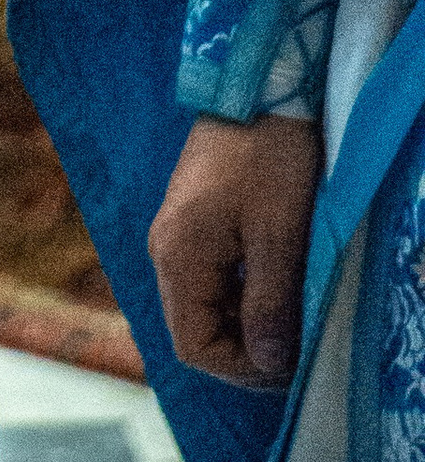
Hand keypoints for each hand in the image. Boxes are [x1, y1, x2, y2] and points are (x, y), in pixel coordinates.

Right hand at [149, 112, 322, 384]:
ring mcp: (176, 235)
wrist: (259, 92)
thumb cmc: (268, 160)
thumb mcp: (278, 237)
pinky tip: (272, 286)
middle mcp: (166, 251)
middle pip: (194, 329)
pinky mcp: (192, 223)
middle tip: (294, 346)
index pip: (193, 345)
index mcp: (178, 257)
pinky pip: (209, 281)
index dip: (240, 369)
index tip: (287, 364)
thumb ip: (269, 305)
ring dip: (243, 324)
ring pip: (203, 307)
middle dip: (243, 349)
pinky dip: (239, 298)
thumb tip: (269, 366)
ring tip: (289, 319)